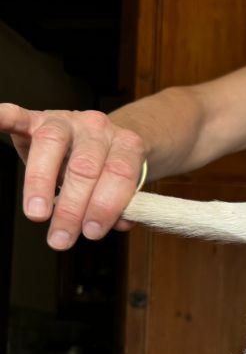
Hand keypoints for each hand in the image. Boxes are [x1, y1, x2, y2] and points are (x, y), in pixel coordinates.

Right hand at [0, 103, 143, 249]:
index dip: (106, 206)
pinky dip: (3, 118)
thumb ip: (124, 204)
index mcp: (126, 144)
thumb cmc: (110, 167)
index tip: (91, 233)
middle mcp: (98, 128)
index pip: (120, 174)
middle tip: (61, 237)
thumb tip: (119, 223)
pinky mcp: (36, 118)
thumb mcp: (123, 187)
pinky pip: (18, 116)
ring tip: (37, 214)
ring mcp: (66, 120)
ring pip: (52, 144)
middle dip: (72, 208)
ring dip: (41, 183)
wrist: (100, 136)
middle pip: (85, 166)